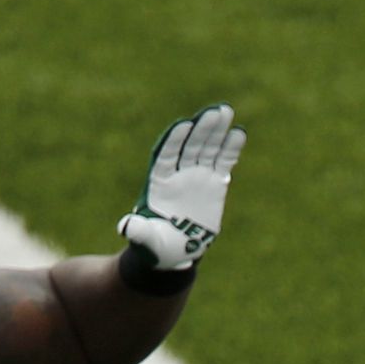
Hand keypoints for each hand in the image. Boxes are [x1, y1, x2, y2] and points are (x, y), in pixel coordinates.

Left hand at [117, 105, 246, 271]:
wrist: (175, 252)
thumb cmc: (156, 246)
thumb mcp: (145, 240)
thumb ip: (137, 231)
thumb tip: (126, 227)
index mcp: (159, 182)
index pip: (167, 155)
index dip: (175, 140)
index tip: (184, 125)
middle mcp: (178, 174)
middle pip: (190, 146)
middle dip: (201, 129)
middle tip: (214, 112)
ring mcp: (197, 176)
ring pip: (207, 148)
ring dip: (216, 130)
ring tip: (226, 112)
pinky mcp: (215, 184)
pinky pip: (223, 162)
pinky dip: (231, 148)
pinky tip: (238, 132)